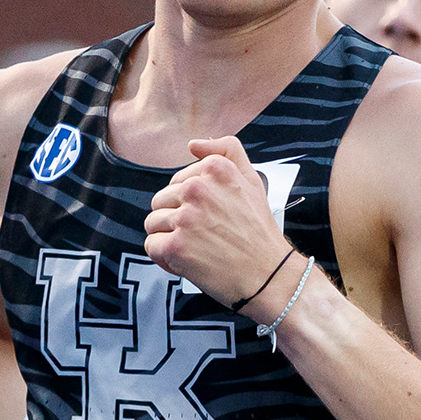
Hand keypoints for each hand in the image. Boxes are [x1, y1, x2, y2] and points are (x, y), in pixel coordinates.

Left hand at [144, 136, 288, 313]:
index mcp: (215, 169)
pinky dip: (164, 257)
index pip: (177, 181)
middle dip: (176, 219)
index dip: (189, 203)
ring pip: (153, 222)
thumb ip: (226, 152)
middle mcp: (198, 189)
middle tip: (204, 235)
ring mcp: (185, 218)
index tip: (209, 217)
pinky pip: (151, 245)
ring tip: (195, 247)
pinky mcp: (176, 246)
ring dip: (169, 237)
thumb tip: (193, 144)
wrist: (269, 275)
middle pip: (161, 201)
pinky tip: (187, 261)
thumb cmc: (259, 232)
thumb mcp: (252, 180)